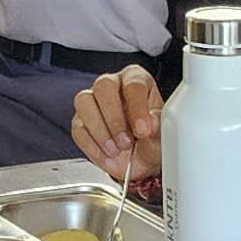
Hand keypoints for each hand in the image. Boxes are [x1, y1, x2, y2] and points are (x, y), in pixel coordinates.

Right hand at [69, 64, 166, 195]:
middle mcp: (113, 85)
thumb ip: (158, 126)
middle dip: (115, 119)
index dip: (137, 109)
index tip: (143, 131)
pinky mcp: (80, 121)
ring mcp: (93, 101)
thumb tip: (150, 123)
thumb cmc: (152, 139)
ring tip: (116, 151)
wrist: (140, 160)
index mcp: (137, 80)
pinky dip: (92, 146)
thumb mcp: (162, 134)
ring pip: (84, 103)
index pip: (134, 85)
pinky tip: (107, 156)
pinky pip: (78, 129)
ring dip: (100, 131)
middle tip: (126, 143)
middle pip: (104, 87)